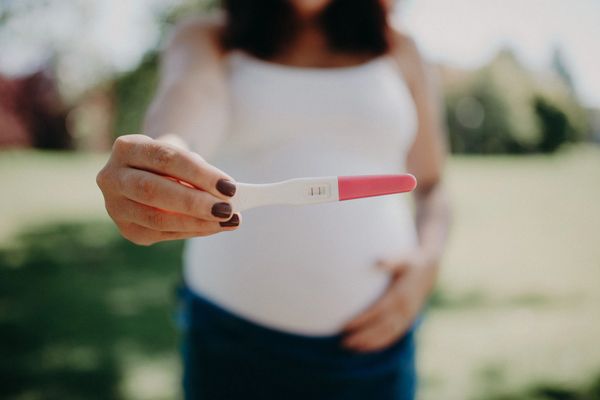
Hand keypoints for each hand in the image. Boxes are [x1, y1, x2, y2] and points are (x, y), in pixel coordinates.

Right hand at [96, 134, 240, 245]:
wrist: (149, 171)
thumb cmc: (173, 163)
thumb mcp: (183, 158)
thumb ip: (199, 173)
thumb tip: (225, 199)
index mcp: (127, 148)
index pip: (164, 158)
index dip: (198, 173)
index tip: (229, 186)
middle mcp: (112, 177)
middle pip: (153, 191)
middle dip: (194, 202)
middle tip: (227, 210)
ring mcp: (115, 206)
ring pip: (156, 219)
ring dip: (196, 222)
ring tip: (227, 220)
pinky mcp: (127, 229)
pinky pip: (162, 234)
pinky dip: (192, 231)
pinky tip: (214, 227)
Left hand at [342, 251, 438, 351]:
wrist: (429, 268)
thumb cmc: (410, 261)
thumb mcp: (403, 258)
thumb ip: (391, 260)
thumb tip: (378, 261)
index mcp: (400, 296)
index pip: (377, 311)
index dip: (362, 320)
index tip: (346, 326)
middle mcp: (404, 310)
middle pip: (381, 327)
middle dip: (362, 336)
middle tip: (344, 342)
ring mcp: (407, 317)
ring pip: (387, 335)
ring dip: (369, 344)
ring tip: (350, 348)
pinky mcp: (408, 321)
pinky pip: (394, 336)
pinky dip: (381, 344)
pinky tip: (366, 348)